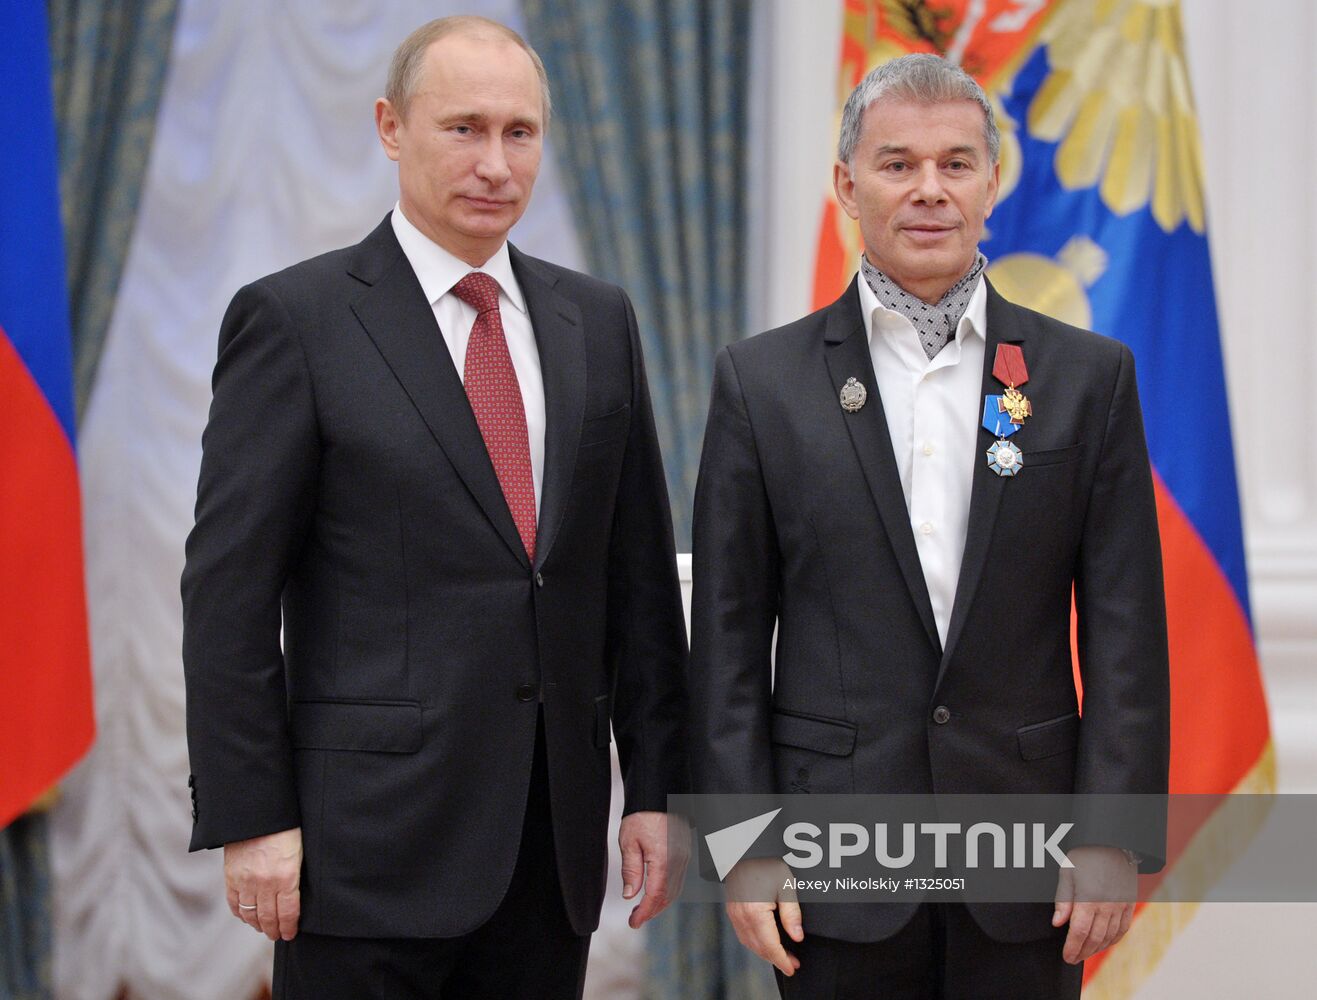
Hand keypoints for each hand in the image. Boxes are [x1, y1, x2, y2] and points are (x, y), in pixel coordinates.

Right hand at [225, 826, 302, 940]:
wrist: (257, 811)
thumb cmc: (285, 828)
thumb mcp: (299, 851)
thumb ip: (296, 875)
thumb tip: (297, 895)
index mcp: (286, 876)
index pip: (287, 913)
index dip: (289, 927)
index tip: (290, 934)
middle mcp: (265, 883)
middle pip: (268, 917)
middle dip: (274, 930)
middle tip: (277, 935)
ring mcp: (246, 881)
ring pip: (250, 914)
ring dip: (257, 925)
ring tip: (263, 928)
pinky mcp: (231, 876)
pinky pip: (234, 903)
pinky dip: (241, 913)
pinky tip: (247, 916)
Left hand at [619, 811, 687, 927]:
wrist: (659, 793)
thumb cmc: (643, 814)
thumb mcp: (629, 841)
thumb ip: (631, 870)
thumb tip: (630, 895)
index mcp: (663, 860)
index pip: (655, 895)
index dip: (645, 912)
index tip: (633, 923)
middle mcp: (678, 861)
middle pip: (667, 896)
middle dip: (651, 911)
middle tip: (635, 919)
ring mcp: (684, 857)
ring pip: (675, 890)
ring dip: (659, 903)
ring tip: (641, 909)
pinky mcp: (684, 852)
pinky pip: (678, 879)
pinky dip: (667, 891)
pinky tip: (654, 892)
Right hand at [725, 857, 802, 976]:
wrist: (744, 848)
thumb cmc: (765, 862)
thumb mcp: (785, 885)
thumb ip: (791, 914)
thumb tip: (797, 937)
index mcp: (755, 913)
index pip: (770, 946)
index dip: (782, 960)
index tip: (792, 968)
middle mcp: (741, 917)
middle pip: (759, 948)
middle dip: (776, 958)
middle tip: (792, 963)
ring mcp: (734, 914)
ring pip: (749, 943)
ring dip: (765, 953)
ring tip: (781, 955)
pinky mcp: (732, 909)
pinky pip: (742, 934)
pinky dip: (755, 943)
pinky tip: (765, 941)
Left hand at [1052, 846, 1137, 963]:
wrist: (1113, 843)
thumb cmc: (1085, 854)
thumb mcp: (1067, 871)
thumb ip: (1063, 899)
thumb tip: (1057, 923)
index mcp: (1090, 898)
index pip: (1080, 932)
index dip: (1072, 947)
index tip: (1066, 956)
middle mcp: (1108, 906)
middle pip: (1095, 938)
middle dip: (1082, 951)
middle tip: (1072, 958)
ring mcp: (1121, 906)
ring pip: (1109, 936)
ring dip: (1096, 948)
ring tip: (1084, 953)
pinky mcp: (1129, 904)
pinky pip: (1123, 929)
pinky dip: (1112, 940)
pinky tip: (1103, 944)